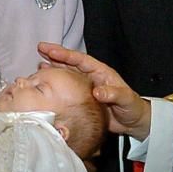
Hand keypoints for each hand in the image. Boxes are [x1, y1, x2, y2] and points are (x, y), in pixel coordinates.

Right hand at [37, 42, 151, 140]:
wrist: (133, 122)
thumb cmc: (132, 107)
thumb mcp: (126, 99)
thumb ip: (113, 94)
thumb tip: (98, 92)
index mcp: (101, 72)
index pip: (80, 60)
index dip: (65, 54)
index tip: (51, 50)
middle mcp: (91, 77)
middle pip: (70, 63)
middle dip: (55, 56)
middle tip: (40, 48)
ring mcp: (85, 88)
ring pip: (67, 75)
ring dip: (54, 69)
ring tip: (39, 65)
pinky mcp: (82, 99)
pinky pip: (67, 90)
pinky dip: (57, 86)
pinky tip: (47, 85)